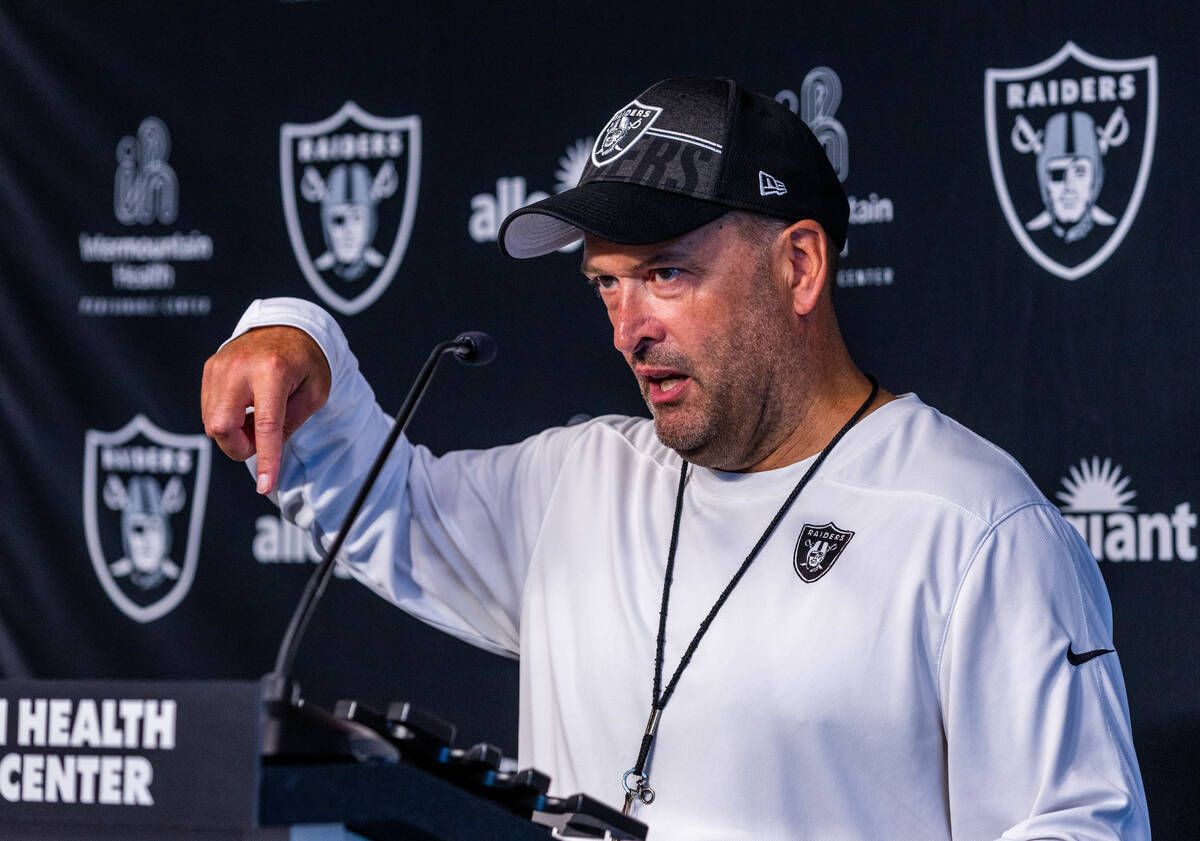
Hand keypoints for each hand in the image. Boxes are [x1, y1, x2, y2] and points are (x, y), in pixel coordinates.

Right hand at [201, 326, 331, 494]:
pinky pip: (209, 410)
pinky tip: (245, 408)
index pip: (265, 426)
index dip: (266, 460)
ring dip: (235, 434)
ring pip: (212, 423)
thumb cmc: (306, 361)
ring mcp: (219, 366)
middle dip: (241, 446)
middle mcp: (239, 368)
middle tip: (262, 438)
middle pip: (222, 428)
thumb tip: (266, 450)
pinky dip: (227, 420)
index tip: (266, 486)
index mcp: (273, 371)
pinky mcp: (210, 368)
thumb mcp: (315, 393)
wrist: (287, 326)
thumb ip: (290, 424)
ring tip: (256, 418)